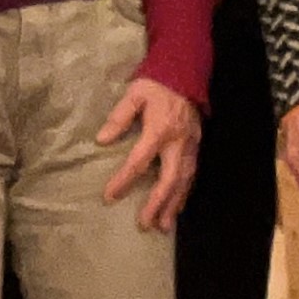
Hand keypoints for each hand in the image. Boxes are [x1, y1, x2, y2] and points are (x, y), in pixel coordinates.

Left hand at [97, 79, 201, 232]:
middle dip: (157, 204)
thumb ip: (119, 117)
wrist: (186, 72)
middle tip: (145, 224)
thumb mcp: (134, 94)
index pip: (140, 161)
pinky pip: (192, 174)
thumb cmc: (156, 84)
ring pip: (184, 181)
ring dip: (173, 205)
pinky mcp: (197, 145)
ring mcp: (191, 145)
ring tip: (164, 226)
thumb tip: (102, 139)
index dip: (124, 180)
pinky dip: (185, 193)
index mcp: (160, 129)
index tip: (109, 197)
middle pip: (169, 179)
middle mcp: (178, 142)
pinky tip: (178, 206)